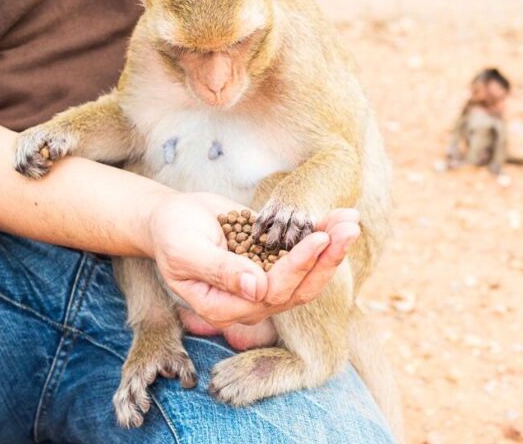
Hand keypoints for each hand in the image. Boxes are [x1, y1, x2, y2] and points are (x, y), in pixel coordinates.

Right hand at [145, 192, 359, 328]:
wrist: (171, 219)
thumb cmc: (172, 235)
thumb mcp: (187, 251)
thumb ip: (219, 270)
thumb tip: (257, 288)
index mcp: (227, 307)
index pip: (273, 293)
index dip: (298, 266)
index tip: (318, 238)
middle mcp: (251, 301)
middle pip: (299, 289)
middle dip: (327, 258)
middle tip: (349, 228)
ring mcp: (265, 283)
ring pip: (308, 274)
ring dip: (332, 248)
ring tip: (351, 220)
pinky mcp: (274, 262)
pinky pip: (304, 254)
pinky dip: (323, 236)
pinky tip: (341, 216)